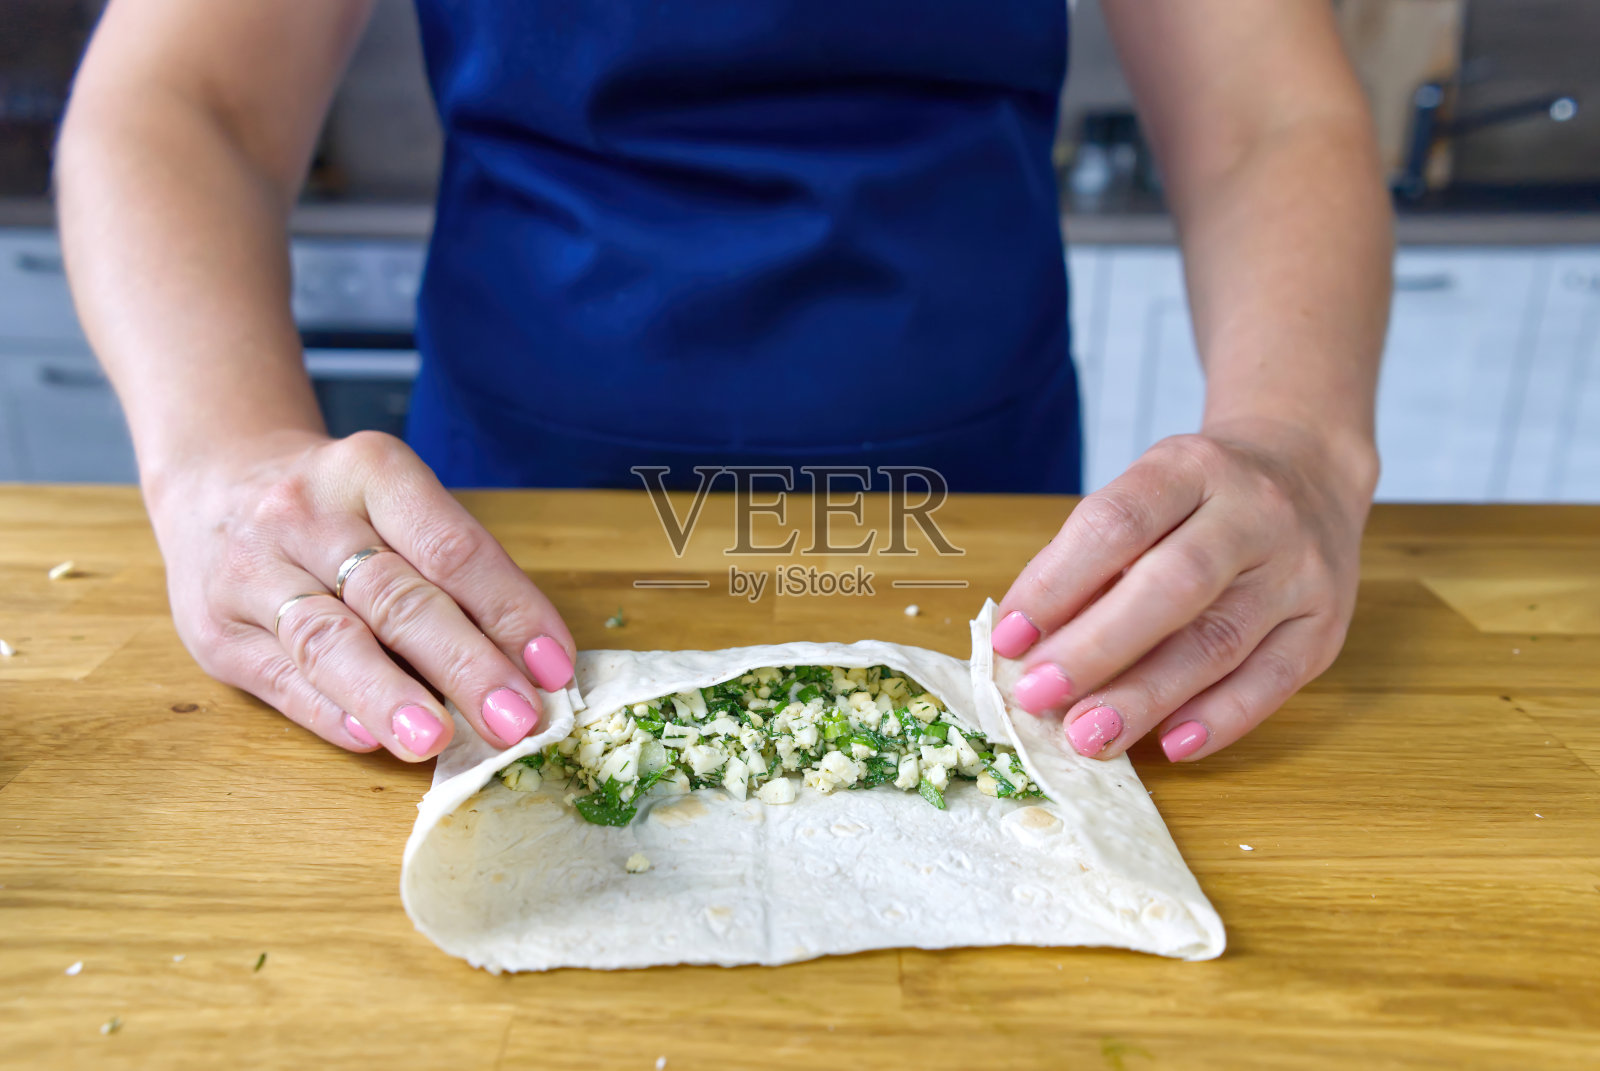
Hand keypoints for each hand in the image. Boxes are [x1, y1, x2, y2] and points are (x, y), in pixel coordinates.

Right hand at [146, 429, 576, 760]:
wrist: (212, 477)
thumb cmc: (335, 504)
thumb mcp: (393, 500)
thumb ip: (451, 567)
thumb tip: (525, 661)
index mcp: (370, 471)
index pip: (452, 548)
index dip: (508, 610)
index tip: (553, 667)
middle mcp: (305, 514)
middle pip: (397, 597)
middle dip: (466, 664)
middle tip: (517, 718)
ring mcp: (252, 571)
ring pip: (329, 639)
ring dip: (390, 695)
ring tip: (438, 740)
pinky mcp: (215, 630)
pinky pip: (279, 676)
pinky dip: (328, 711)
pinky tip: (371, 738)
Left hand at [991, 419, 1376, 762]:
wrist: (1308, 473)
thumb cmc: (1199, 500)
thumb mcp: (1145, 497)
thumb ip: (1092, 562)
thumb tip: (1027, 645)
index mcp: (1191, 468)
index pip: (1117, 522)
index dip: (1056, 583)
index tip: (1008, 638)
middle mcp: (1254, 513)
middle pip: (1172, 585)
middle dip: (1096, 649)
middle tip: (1039, 697)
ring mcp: (1298, 570)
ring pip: (1219, 641)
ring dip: (1146, 697)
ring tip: (1088, 736)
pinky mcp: (1325, 626)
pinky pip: (1272, 681)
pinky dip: (1218, 719)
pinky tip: (1169, 746)